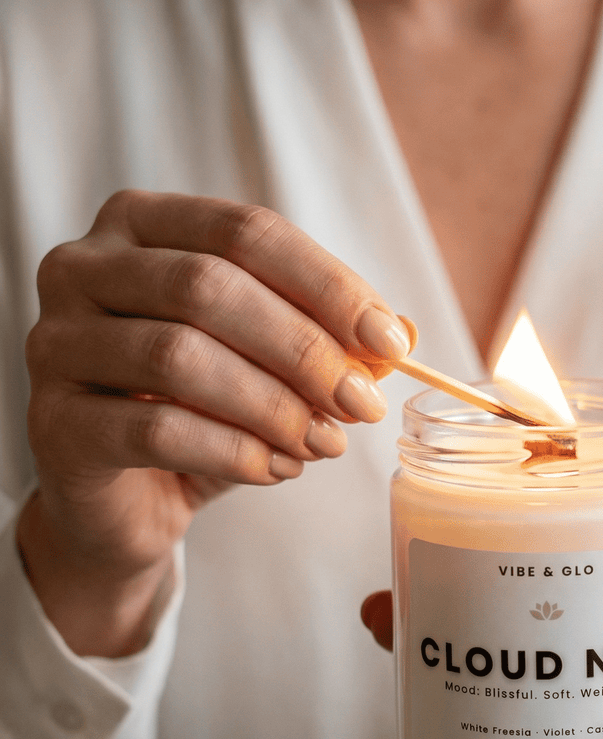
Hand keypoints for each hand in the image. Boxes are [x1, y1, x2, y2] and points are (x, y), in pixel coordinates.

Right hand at [19, 190, 412, 655]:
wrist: (129, 497)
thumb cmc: (202, 411)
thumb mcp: (268, 364)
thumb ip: (322, 339)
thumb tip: (397, 335)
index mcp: (141, 226)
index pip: (245, 231)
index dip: (327, 285)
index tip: (388, 342)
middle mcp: (83, 268)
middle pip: (209, 287)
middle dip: (304, 350)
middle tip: (361, 404)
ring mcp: (56, 342)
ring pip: (180, 357)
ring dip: (273, 407)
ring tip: (324, 444)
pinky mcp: (55, 422)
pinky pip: (157, 430)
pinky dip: (235, 454)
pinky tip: (276, 470)